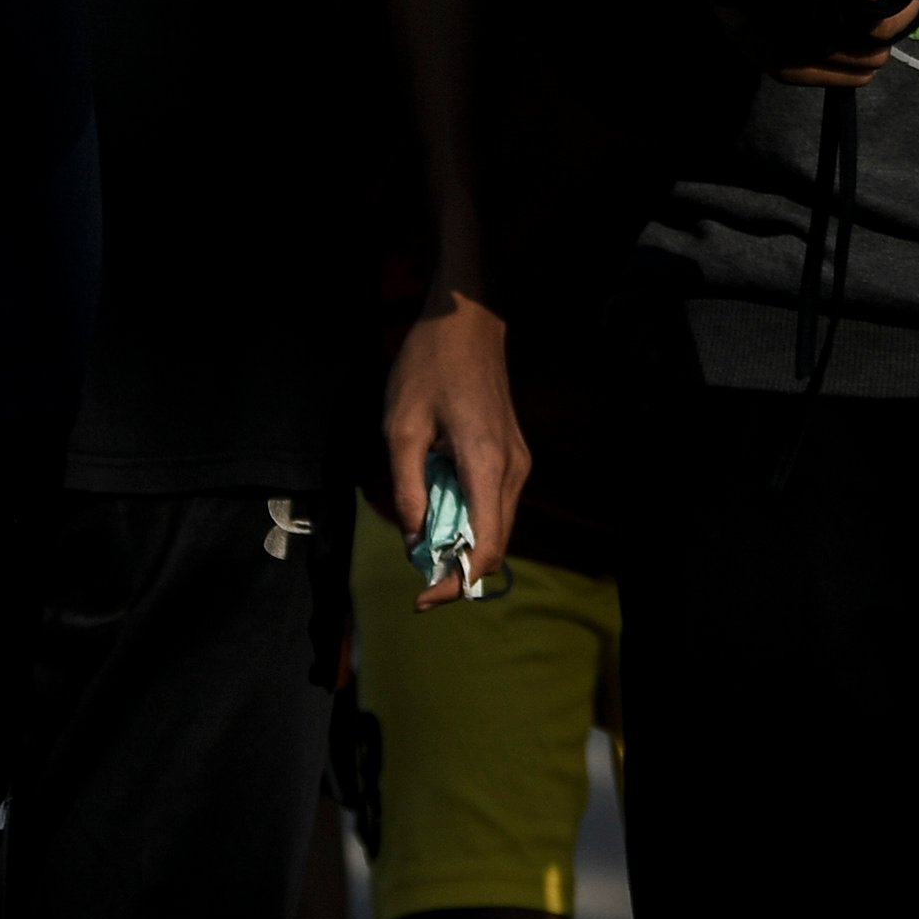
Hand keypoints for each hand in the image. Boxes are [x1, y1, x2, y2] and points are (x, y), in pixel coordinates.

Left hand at [382, 287, 530, 610]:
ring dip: (461, 543)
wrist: (466, 321)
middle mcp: (512, 471)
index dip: (455, 582)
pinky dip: (468, 519)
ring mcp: (518, 462)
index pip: (486, 548)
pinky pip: (494, 502)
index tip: (422, 598)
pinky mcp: (513, 454)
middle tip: (416, 574)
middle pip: (495, 544)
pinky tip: (438, 510)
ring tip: (422, 542)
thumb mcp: (400, 428)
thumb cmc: (429, 367)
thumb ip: (406, 489)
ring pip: (496, 525)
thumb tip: (415, 540)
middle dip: (455, 567)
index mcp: (486, 466)